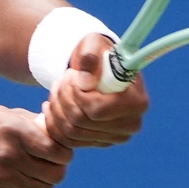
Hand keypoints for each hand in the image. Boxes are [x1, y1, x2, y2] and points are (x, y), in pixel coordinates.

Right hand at [0, 106, 72, 187]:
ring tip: (37, 171)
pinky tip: (26, 182)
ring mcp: (5, 179)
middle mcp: (11, 156)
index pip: (57, 151)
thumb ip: (29, 120)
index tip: (60, 150)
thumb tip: (53, 124)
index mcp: (14, 132)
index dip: (65, 152)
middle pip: (55, 173)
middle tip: (53, 163)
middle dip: (59, 168)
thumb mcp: (0, 114)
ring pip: (45, 187)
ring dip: (46, 180)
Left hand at [41, 33, 148, 147]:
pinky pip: (67, 141)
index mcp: (137, 103)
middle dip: (64, 98)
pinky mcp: (99, 143)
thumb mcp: (94, 44)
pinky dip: (53, 123)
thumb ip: (90, 56)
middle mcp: (130, 125)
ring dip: (56, 108)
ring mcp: (114, 137)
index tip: (73, 76)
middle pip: (81, 123)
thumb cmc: (99, 54)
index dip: (77, 94)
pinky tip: (51, 105)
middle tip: (61, 79)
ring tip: (57, 88)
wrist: (98, 69)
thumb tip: (84, 82)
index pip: (97, 110)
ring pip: (71, 133)